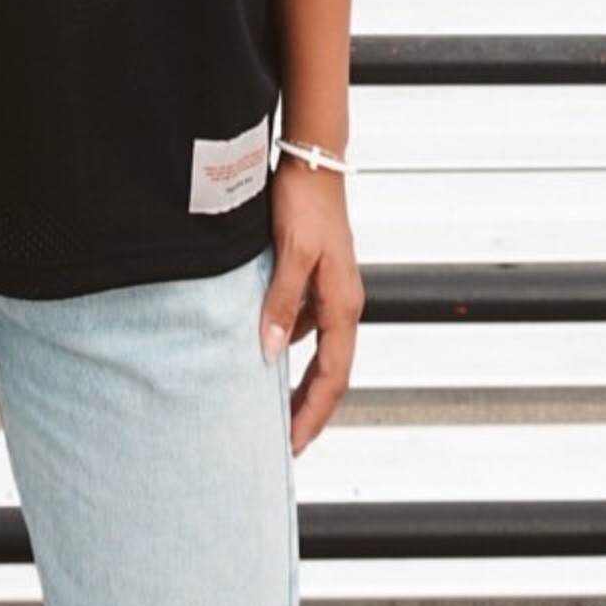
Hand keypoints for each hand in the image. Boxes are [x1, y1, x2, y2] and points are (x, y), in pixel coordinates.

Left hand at [261, 159, 362, 453]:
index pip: (333, 376)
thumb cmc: (306, 202)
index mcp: (342, 304)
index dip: (314, 412)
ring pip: (317, 347)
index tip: (294, 444)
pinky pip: (305, 322)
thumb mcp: (290, 254)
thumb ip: (281, 303)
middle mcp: (342, 302)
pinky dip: (288, 342)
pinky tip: (263, 346)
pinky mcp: (317, 275)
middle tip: (285, 440)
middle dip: (309, 407)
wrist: (313, 161)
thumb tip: (270, 353)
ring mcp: (331, 289)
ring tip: (269, 401)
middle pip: (329, 370)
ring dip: (297, 377)